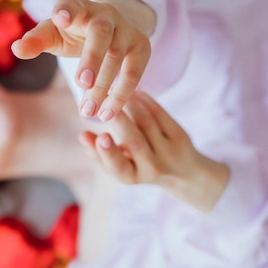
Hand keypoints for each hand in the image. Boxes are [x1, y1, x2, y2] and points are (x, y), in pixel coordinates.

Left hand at [12, 0, 153, 120]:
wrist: (111, 27)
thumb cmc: (73, 32)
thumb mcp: (52, 34)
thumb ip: (36, 41)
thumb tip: (16, 48)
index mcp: (78, 8)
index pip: (71, 4)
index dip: (67, 9)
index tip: (61, 17)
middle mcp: (105, 15)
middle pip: (101, 33)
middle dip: (92, 57)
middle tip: (81, 84)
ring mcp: (126, 30)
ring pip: (117, 56)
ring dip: (104, 86)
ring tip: (88, 111)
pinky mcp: (141, 47)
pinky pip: (134, 73)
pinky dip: (122, 95)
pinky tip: (108, 113)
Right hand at [80, 91, 229, 211]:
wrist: (184, 173)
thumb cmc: (142, 167)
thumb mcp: (121, 167)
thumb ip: (99, 154)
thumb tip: (82, 135)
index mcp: (133, 176)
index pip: (119, 168)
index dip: (109, 153)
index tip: (101, 136)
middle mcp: (153, 167)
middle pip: (135, 141)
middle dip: (118, 120)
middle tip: (103, 100)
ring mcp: (169, 152)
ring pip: (147, 123)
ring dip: (130, 104)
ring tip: (115, 90)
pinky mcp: (181, 137)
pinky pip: (161, 114)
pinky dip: (146, 101)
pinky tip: (134, 92)